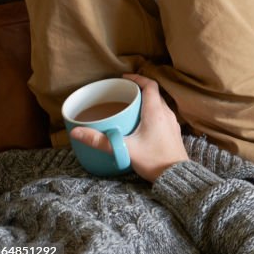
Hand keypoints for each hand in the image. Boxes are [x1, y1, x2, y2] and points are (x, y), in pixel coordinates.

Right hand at [70, 73, 189, 181]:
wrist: (176, 175)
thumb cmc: (154, 161)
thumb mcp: (124, 149)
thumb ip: (100, 141)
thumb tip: (77, 132)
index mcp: (156, 112)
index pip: (150, 86)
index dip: (138, 78)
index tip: (124, 78)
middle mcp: (167, 113)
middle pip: (154, 94)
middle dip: (138, 90)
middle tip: (122, 93)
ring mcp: (171, 123)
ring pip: (158, 104)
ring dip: (145, 101)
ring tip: (129, 107)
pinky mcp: (172, 132)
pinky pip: (161, 115)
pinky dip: (150, 112)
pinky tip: (140, 123)